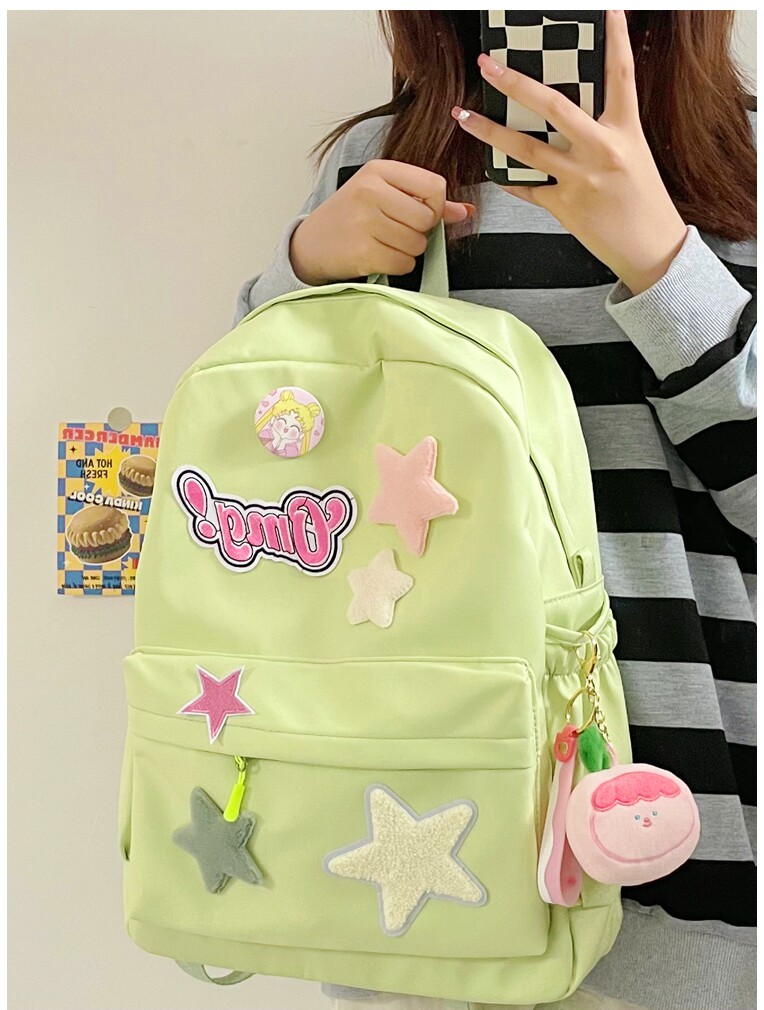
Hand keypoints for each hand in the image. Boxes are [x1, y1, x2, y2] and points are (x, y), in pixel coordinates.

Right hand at [290, 160, 473, 285]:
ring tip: (385, 243)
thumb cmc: (350, 218)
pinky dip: (397, 265)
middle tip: (396, 232)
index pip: (434, 186)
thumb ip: (425, 200)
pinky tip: (379, 256)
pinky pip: (404, 263)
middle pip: (428, 218)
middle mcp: (370, 191)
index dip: (435, 206)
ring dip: (408, 251)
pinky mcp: (363, 251)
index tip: (418, 214)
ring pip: (418, 243)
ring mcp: (365, 222)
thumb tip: (466, 211)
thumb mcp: (383, 196)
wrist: (311, 244)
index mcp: (379, 170)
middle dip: (419, 231)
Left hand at [453, 10, 687, 294]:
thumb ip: (605, 131)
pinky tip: (493, 168)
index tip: (606, 10)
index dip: (614, 38)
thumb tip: (571, 114)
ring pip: (526, 148)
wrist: (651, 249)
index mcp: (625, 131)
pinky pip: (527, 187)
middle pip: (552, 106)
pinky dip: (509, 178)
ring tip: (463, 117)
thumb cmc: (644, 202)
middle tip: (489, 66)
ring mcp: (580, 179)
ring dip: (490, 131)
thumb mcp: (633, 154)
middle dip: (516, 83)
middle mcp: (601, 150)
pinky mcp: (565, 207)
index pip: (621, 74)